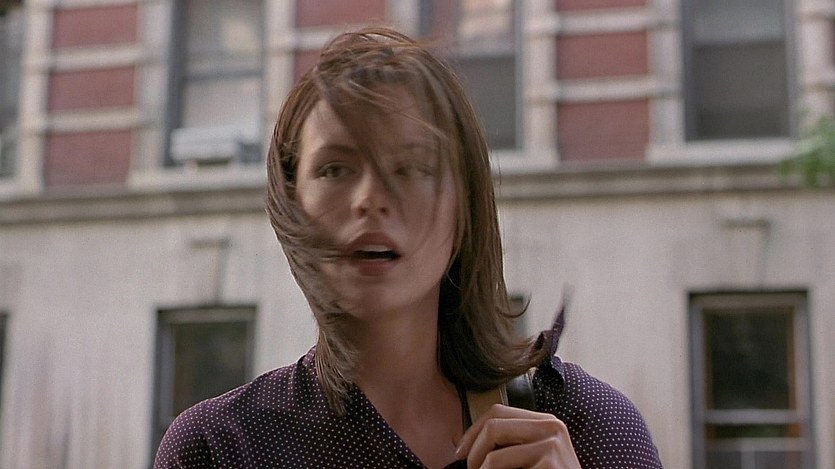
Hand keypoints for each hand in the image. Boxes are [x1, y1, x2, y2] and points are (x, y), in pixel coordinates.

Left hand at [454, 404, 581, 467]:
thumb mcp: (530, 457)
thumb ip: (508, 444)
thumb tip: (463, 443)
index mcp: (545, 422)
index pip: (498, 412)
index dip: (472, 431)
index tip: (460, 452)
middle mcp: (551, 426)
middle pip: (493, 425)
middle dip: (473, 450)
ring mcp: (552, 443)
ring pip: (494, 451)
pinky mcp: (549, 461)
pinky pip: (501, 465)